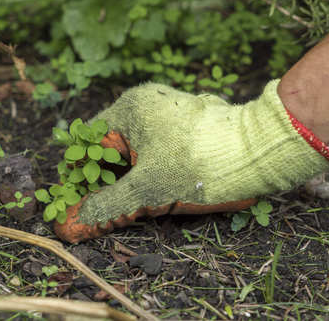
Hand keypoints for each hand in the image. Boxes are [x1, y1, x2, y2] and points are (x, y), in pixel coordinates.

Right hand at [54, 80, 328, 242]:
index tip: (78, 201)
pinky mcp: (189, 127)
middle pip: (112, 145)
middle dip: (105, 178)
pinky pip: (157, 148)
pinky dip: (150, 170)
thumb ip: (105, 206)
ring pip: (135, 149)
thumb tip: (69, 224)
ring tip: (128, 205)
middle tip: (102, 209)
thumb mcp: (146, 190)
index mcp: (130, 108)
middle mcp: (148, 104)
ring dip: (128, 177)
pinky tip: (154, 192)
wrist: (259, 153)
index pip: (89, 142)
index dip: (81, 173)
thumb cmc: (199, 166)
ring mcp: (171, 114)